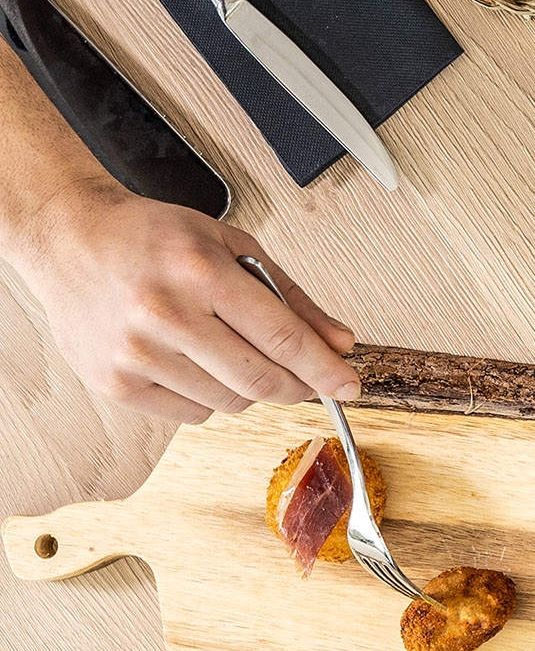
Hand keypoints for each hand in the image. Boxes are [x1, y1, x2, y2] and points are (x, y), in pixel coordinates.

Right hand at [13, 180, 357, 423]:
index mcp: (199, 270)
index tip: (348, 385)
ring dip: (249, 388)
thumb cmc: (151, 238)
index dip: (324, 369)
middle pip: (260, 381)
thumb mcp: (230, 245)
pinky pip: (191, 413)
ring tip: (231, 352)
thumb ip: (290, 296)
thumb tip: (339, 342)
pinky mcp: (114, 383)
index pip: (281, 337)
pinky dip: (208, 396)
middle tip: (303, 378)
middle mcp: (164, 313)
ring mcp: (135, 353)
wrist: (69, 238)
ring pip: (228, 402)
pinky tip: (194, 363)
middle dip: (295, 386)